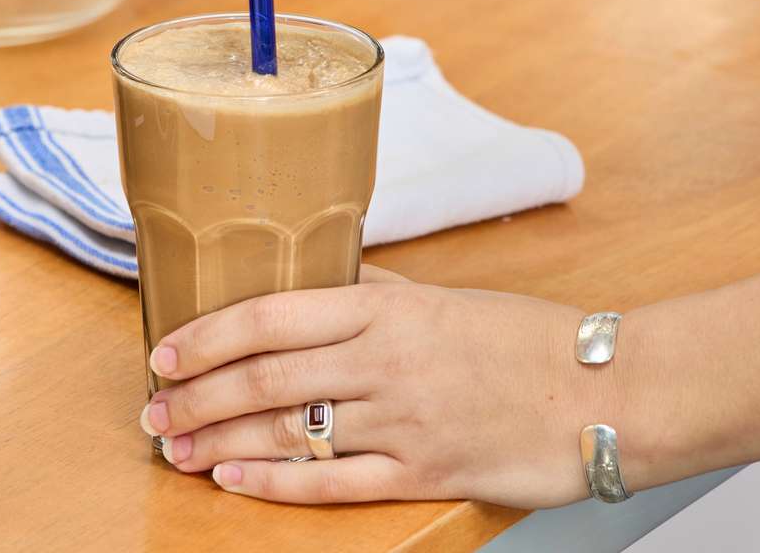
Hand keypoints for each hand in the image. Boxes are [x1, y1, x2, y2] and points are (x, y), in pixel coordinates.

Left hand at [138, 277, 594, 507]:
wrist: (608, 391)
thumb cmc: (527, 339)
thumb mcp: (447, 298)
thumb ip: (380, 290)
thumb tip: (325, 276)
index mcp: (388, 309)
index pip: (274, 314)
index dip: (210, 334)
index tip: (166, 349)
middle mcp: (386, 362)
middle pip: (266, 377)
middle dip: (197, 395)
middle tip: (152, 410)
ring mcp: (403, 420)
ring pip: (288, 432)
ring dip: (220, 442)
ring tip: (175, 450)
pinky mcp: (425, 471)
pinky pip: (333, 482)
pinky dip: (276, 484)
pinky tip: (235, 482)